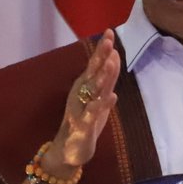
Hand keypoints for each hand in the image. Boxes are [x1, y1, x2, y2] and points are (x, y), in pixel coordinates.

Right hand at [40, 29, 119, 177]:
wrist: (68, 151)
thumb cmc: (85, 122)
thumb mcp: (99, 97)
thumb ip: (107, 78)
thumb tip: (114, 55)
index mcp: (85, 87)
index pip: (95, 64)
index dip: (103, 49)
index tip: (109, 31)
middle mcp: (81, 95)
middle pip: (92, 72)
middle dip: (100, 56)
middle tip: (108, 39)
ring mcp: (81, 110)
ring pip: (92, 91)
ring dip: (101, 77)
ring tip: (109, 63)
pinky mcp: (82, 127)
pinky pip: (91, 115)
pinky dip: (99, 106)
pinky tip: (110, 97)